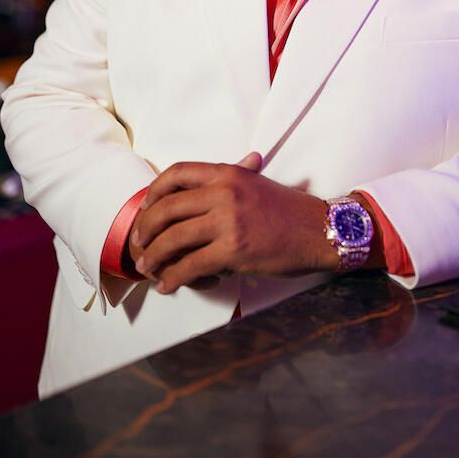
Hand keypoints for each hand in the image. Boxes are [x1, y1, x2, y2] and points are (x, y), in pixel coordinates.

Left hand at [128, 152, 337, 293]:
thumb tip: (204, 180)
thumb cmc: (289, 210)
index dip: (154, 191)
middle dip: (146, 228)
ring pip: (173, 238)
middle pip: (167, 208)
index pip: (176, 173)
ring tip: (147, 267)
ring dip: (153, 256)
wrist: (319, 230)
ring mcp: (228, 221)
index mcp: (227, 173)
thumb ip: (229, 178)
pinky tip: (168, 285)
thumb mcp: (257, 183)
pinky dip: (173, 278)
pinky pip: (191, 266)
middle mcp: (224, 192)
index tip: (147, 208)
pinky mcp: (234, 250)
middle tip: (139, 243)